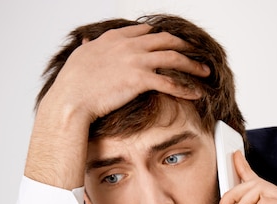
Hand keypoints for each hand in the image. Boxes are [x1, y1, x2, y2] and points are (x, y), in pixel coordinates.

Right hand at [45, 23, 209, 123]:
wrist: (70, 100)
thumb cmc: (72, 83)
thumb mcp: (80, 57)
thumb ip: (90, 47)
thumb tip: (87, 41)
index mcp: (115, 38)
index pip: (146, 31)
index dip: (163, 37)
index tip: (174, 43)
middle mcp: (128, 45)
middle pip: (166, 40)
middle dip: (186, 47)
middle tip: (198, 54)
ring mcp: (135, 61)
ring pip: (173, 58)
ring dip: (193, 65)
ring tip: (206, 72)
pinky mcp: (139, 80)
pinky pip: (170, 83)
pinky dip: (186, 88)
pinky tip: (196, 94)